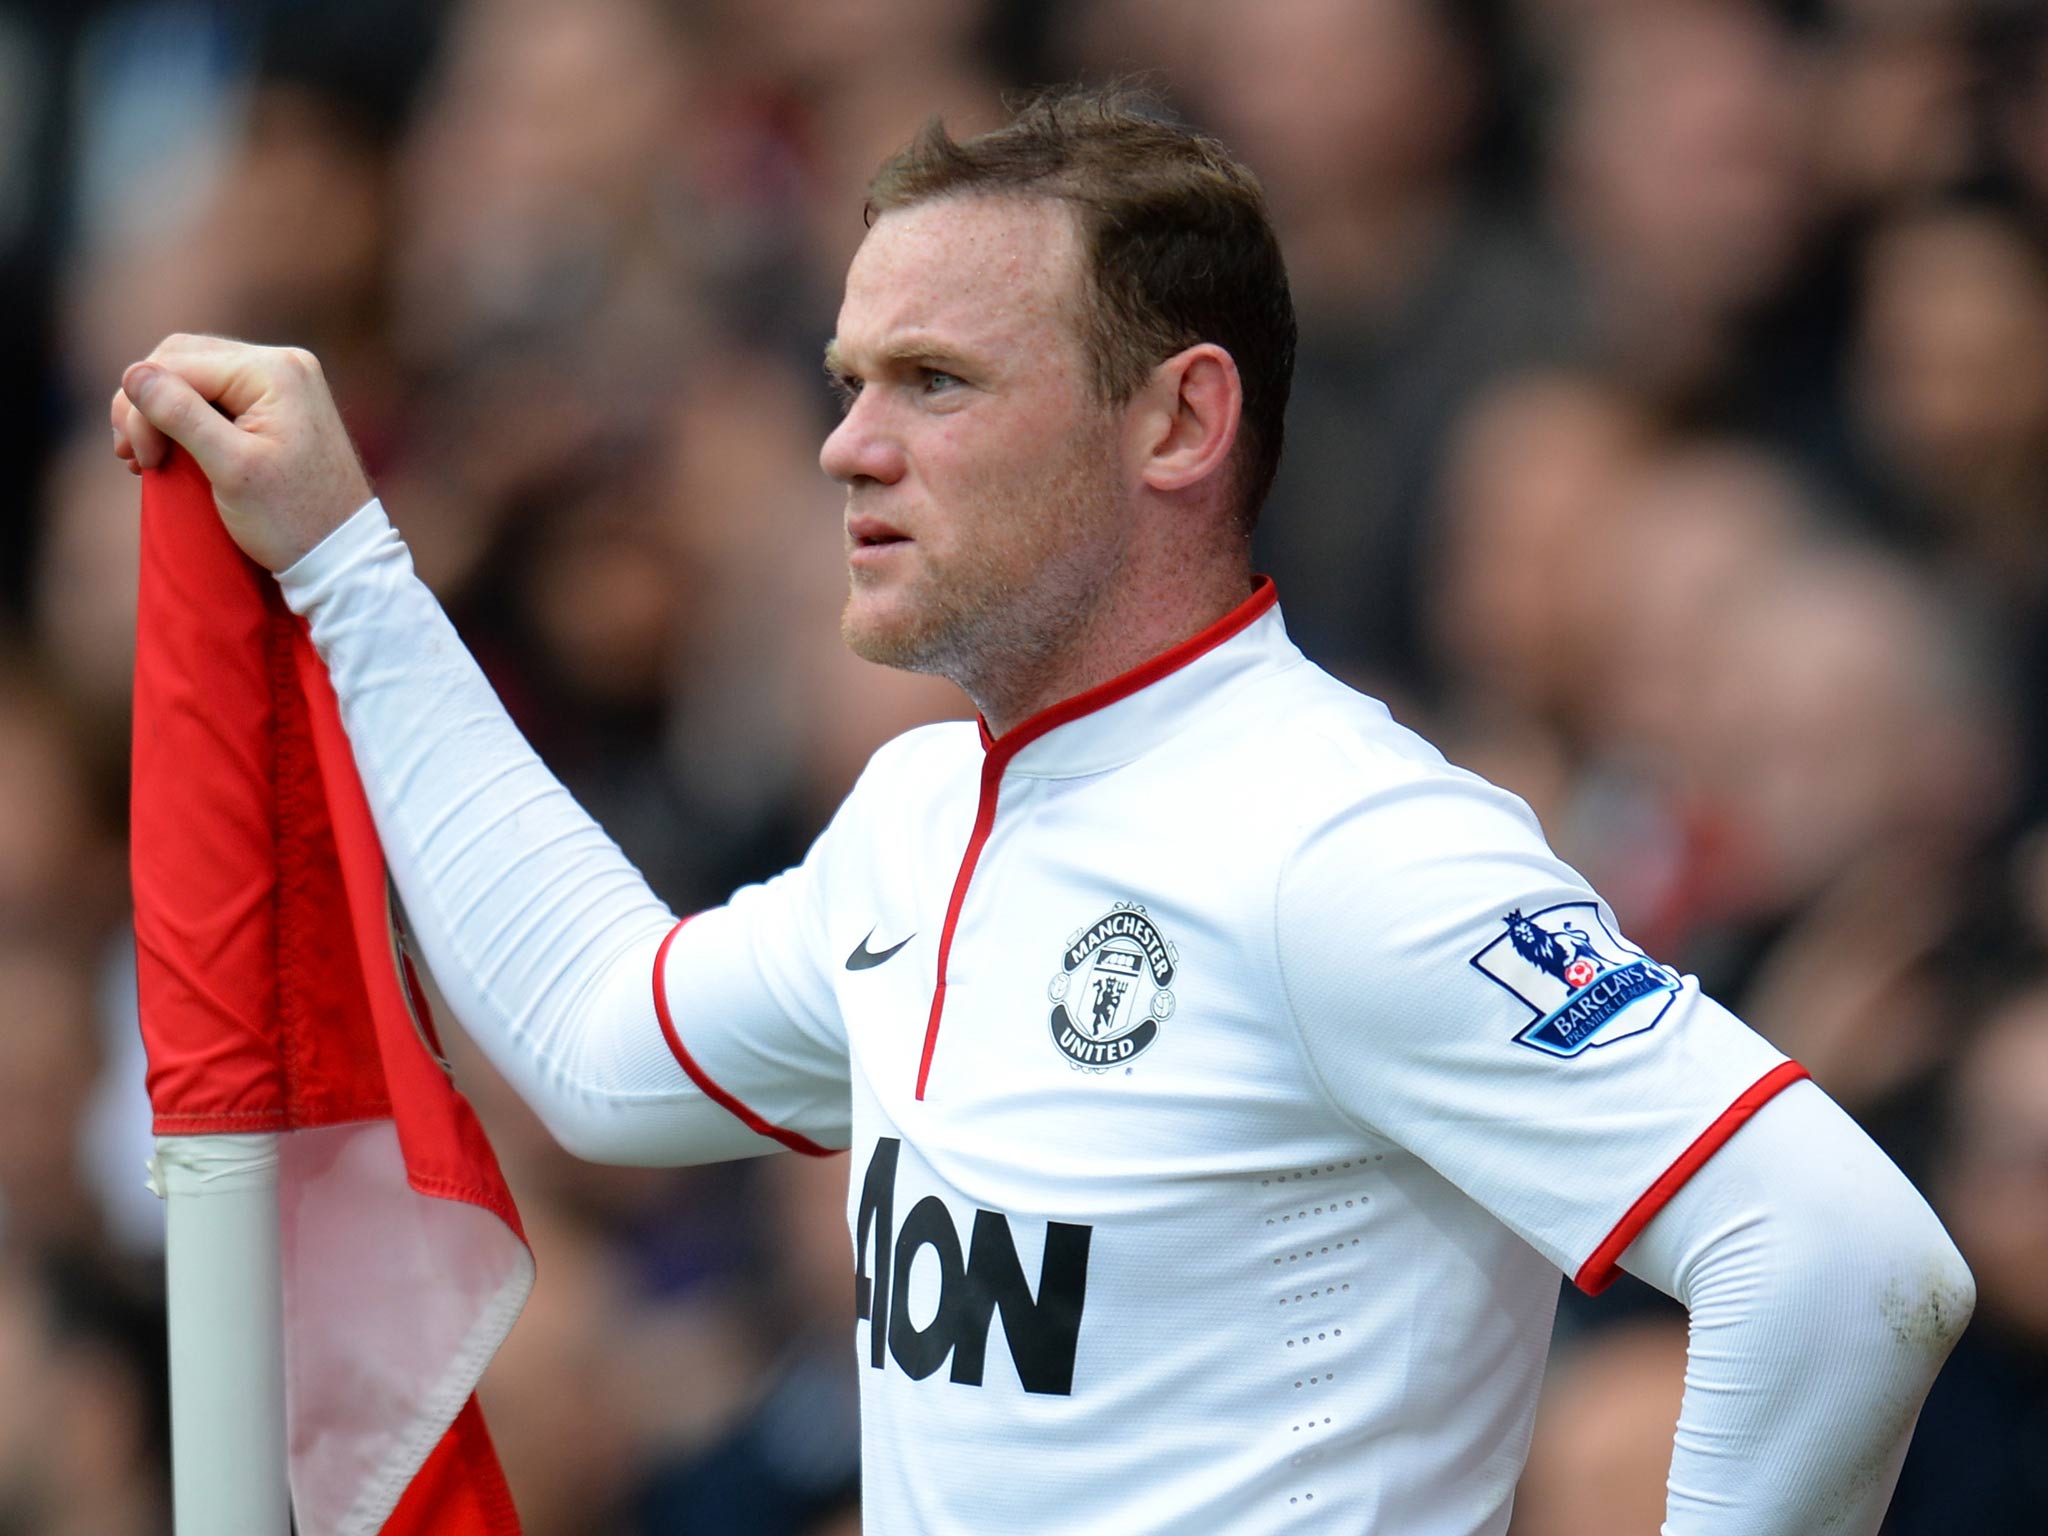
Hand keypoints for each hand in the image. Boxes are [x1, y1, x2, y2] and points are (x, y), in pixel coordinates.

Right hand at [111, 334, 374, 572]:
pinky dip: (187, 418)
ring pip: (194, 377)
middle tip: (132, 455)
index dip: (142, 408)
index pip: (176, 364)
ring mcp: (285, 384)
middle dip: (146, 404)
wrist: (344, 555)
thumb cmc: (292, 519)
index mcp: (275, 370)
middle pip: (182, 361)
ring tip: (146, 456)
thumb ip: (180, 415)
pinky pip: (216, 396)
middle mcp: (284, 364)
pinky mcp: (281, 406)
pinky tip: (171, 448)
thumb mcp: (231, 468)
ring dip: (161, 410)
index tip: (138, 461)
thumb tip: (133, 373)